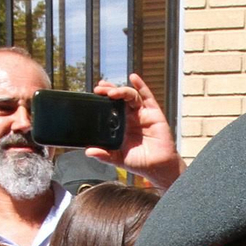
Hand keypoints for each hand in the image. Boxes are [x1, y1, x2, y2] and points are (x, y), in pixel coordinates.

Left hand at [90, 74, 184, 188]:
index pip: (110, 107)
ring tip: (112, 93)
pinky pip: (147, 97)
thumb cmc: (139, 162)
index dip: (102, 99)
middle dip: (109, 91)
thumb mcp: (118, 158)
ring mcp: (142, 114)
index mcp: (121, 125)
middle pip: (119, 98)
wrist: (157, 167)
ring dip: (121, 91)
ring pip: (130, 96)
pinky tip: (134, 78)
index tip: (93, 95)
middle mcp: (131, 117)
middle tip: (99, 89)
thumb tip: (88, 151)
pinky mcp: (154, 113)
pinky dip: (141, 86)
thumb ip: (104, 155)